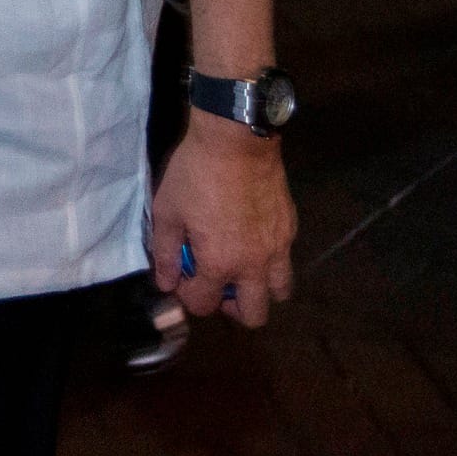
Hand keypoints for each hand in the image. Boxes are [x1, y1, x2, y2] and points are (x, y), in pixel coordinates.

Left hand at [149, 115, 296, 325]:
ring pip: (279, 292)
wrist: (236, 139)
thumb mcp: (167, 211)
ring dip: (259, 289)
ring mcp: (279, 247)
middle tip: (216, 283)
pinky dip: (270, 260)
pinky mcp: (291, 227)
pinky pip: (286, 259)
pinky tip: (251, 237)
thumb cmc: (195, 174)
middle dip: (232, 308)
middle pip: (254, 316)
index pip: (205, 304)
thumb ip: (165, 253)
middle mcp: (255, 265)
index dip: (187, 296)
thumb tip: (166, 282)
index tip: (180, 276)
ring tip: (240, 267)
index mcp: (221, 264)